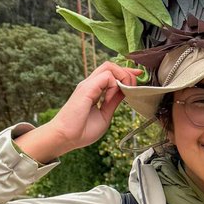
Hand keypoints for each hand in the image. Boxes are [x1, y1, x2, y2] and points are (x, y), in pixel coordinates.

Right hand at [15, 61, 141, 162]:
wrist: (65, 137)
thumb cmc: (82, 131)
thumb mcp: (105, 114)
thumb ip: (114, 101)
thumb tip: (125, 92)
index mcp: (94, 90)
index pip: (111, 73)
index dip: (126, 73)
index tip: (138, 77)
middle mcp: (90, 84)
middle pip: (110, 65)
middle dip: (126, 72)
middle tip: (133, 87)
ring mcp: (87, 85)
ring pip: (109, 66)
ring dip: (122, 77)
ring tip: (124, 92)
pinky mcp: (86, 89)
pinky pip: (106, 77)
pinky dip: (114, 86)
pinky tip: (110, 99)